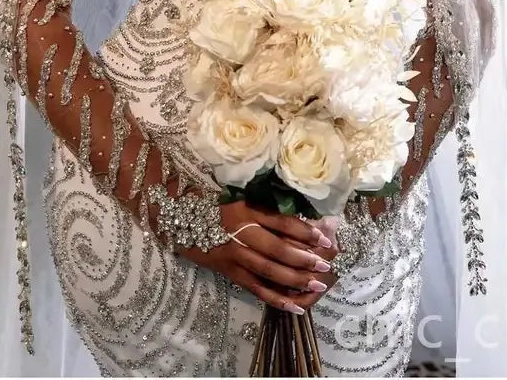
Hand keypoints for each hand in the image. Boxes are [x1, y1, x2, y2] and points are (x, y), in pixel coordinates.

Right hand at [176, 201, 335, 313]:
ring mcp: (235, 255)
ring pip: (269, 271)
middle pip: (278, 249)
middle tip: (326, 265)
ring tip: (317, 285)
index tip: (325, 237)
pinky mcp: (230, 272)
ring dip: (295, 280)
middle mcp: (242, 233)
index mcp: (247, 210)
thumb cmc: (216, 203)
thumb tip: (300, 219)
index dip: (304, 231)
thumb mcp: (241, 197)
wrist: (180, 218)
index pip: (281, 222)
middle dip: (304, 258)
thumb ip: (267, 208)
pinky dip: (276, 299)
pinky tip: (295, 307)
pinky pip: (256, 288)